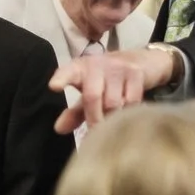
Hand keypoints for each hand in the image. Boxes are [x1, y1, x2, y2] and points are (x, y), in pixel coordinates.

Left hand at [48, 48, 176, 134]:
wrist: (140, 60)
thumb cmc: (107, 79)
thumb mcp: (88, 91)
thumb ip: (74, 112)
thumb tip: (58, 129)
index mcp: (79, 68)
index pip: (68, 72)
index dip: (61, 79)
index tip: (54, 87)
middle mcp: (97, 65)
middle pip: (92, 96)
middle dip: (94, 119)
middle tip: (96, 134)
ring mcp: (117, 68)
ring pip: (112, 103)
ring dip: (111, 119)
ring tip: (112, 127)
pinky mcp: (136, 73)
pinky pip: (131, 101)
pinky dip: (128, 113)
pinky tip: (127, 116)